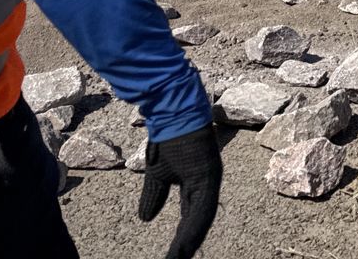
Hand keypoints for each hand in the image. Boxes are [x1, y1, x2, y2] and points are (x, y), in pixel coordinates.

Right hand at [136, 124, 221, 258]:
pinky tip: (183, 246)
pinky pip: (202, 209)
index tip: (176, 256)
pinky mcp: (209, 175)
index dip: (186, 237)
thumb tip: (146, 220)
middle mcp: (208, 184)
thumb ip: (154, 196)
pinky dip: (193, 229)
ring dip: (190, 243)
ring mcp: (211, 179)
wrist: (171, 114)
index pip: (193, 217)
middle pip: (199, 222)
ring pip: (202, 219)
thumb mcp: (157, 174)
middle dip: (188, 245)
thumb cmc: (168, 138)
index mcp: (198, 184)